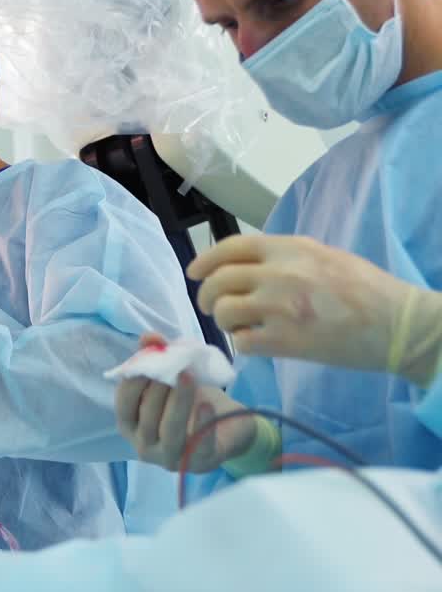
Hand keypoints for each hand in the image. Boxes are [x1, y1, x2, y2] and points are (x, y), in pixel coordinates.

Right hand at [115, 335, 255, 472]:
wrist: (228, 424)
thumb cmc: (190, 399)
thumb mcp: (172, 376)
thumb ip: (157, 356)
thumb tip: (149, 338)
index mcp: (131, 425)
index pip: (123, 405)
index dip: (133, 382)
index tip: (149, 361)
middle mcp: (144, 445)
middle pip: (147, 416)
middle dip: (159, 389)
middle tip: (175, 367)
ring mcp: (169, 458)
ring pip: (170, 430)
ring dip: (179, 401)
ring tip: (189, 377)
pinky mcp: (197, 464)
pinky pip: (197, 446)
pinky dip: (201, 424)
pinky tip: (207, 404)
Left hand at [191, 235, 441, 384]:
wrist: (398, 323)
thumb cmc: (366, 289)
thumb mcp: (323, 255)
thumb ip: (284, 256)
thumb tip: (248, 266)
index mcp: (288, 248)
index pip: (230, 247)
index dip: (205, 260)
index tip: (194, 272)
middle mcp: (278, 272)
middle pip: (218, 280)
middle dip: (207, 295)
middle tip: (213, 307)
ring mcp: (279, 307)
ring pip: (224, 311)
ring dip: (224, 321)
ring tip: (239, 327)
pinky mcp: (286, 341)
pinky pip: (242, 341)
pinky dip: (243, 344)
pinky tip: (257, 343)